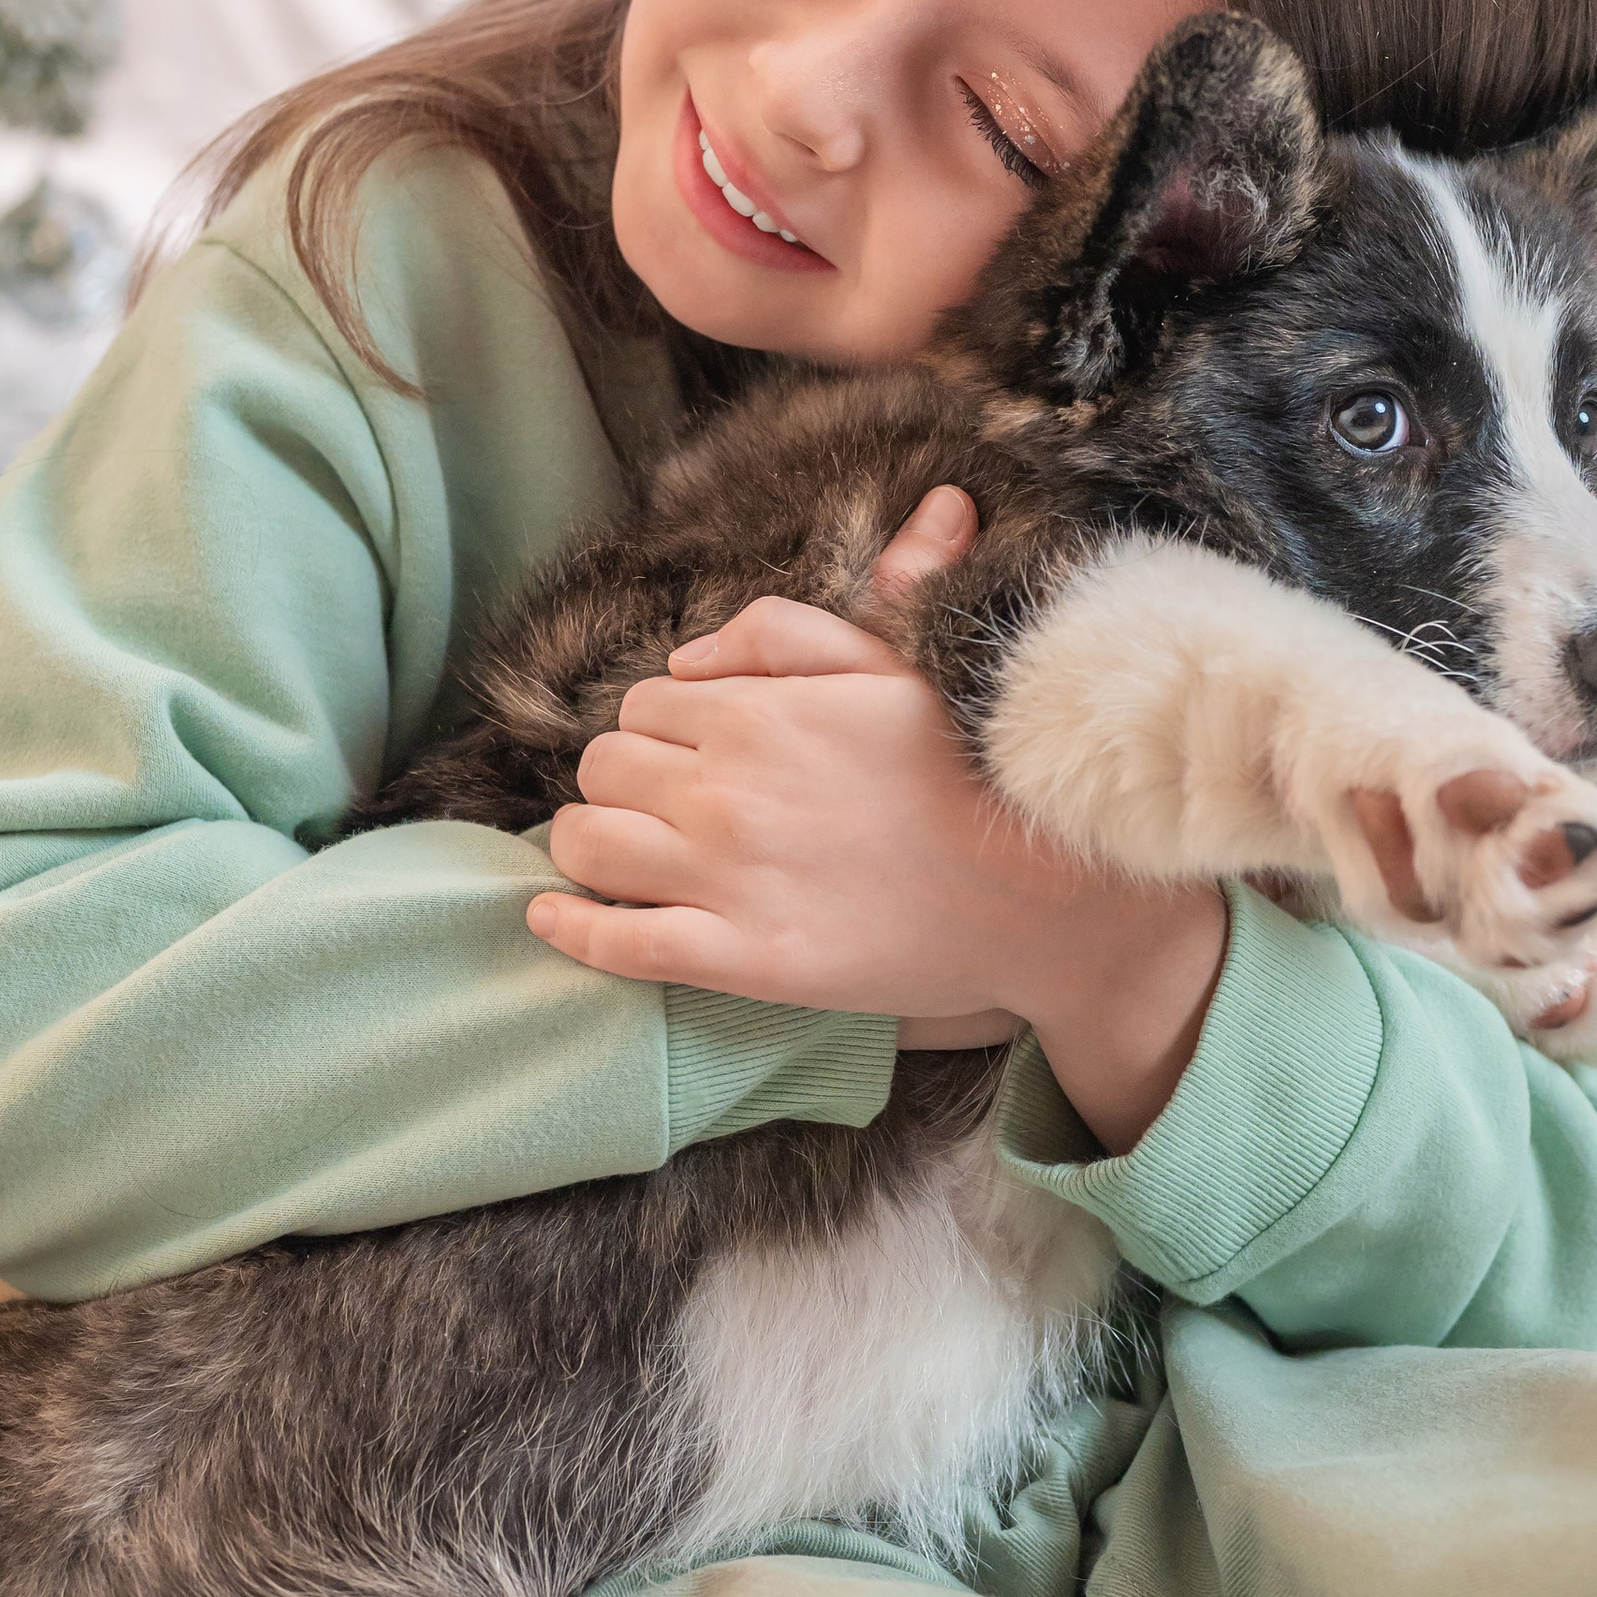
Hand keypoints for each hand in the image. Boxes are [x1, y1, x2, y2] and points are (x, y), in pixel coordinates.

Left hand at [528, 489, 1226, 1149]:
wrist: (1042, 891)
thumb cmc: (970, 774)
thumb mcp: (890, 667)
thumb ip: (786, 635)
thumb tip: (686, 656)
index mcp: (757, 712)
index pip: (644, 703)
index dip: (664, 726)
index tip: (698, 753)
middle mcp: (726, 790)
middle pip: (602, 768)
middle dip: (624, 779)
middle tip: (666, 804)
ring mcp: (727, 879)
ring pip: (585, 844)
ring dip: (590, 842)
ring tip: (624, 853)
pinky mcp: (741, 961)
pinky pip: (615, 944)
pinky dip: (570, 928)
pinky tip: (554, 917)